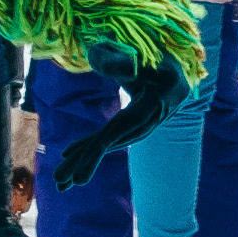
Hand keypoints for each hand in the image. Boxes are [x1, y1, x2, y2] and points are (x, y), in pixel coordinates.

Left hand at [53, 45, 179, 190]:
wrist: (177, 68)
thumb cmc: (156, 55)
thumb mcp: (140, 53)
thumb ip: (118, 57)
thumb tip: (97, 58)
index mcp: (152, 102)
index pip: (120, 129)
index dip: (97, 150)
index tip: (81, 172)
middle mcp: (146, 119)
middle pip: (112, 142)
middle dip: (85, 163)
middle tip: (61, 183)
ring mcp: (139, 125)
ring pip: (109, 144)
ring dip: (83, 161)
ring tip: (60, 180)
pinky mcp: (130, 124)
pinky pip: (109, 137)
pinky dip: (89, 146)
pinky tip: (69, 154)